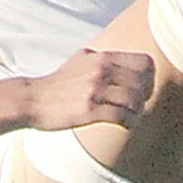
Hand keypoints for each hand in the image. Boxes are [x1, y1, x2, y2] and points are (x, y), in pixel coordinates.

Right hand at [25, 48, 154, 130]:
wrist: (32, 98)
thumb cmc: (58, 82)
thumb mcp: (80, 59)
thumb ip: (101, 57)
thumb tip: (118, 59)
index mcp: (102, 57)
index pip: (144, 62)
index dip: (149, 77)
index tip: (144, 87)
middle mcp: (102, 70)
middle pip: (143, 82)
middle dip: (145, 96)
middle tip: (139, 105)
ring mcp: (95, 90)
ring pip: (134, 100)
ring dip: (138, 111)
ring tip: (132, 116)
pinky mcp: (89, 110)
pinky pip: (121, 116)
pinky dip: (129, 122)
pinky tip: (126, 125)